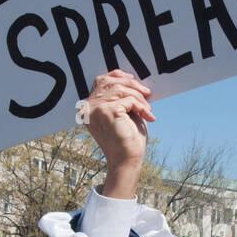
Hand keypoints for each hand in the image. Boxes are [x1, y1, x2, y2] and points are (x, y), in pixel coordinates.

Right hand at [83, 72, 153, 198]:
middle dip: (133, 86)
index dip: (119, 76)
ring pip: (121, 89)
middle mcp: (88, 108)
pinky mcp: (107, 112)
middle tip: (148, 94)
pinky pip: (129, 99)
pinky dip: (141, 106)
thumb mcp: (124, 113)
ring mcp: (95, 109)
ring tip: (148, 110)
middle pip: (111, 82)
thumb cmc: (127, 139)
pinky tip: (148, 117)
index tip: (135, 81)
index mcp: (89, 108)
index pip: (101, 80)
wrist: (127, 160)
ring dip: (140, 98)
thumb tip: (132, 80)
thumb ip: (122, 97)